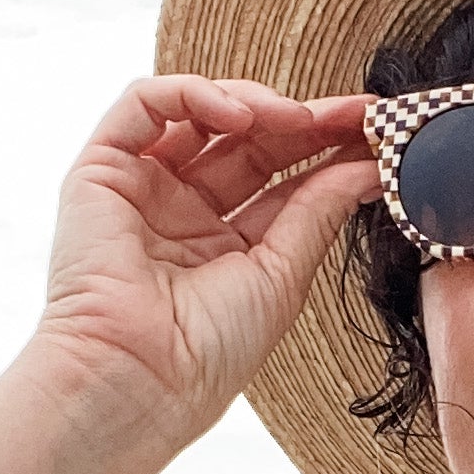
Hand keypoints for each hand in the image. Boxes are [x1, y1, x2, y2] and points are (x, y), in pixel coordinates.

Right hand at [33, 74, 377, 433]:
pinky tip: (238, 116)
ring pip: (198, 112)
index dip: (327, 149)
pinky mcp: (100, 171)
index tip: (374, 131)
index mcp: (226, 244)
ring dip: (255, 102)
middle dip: (304, 119)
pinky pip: (143, 105)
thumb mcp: (282, 274)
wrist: (138, 380)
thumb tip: (368, 166)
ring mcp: (142, 188)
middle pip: (248, 141)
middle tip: (354, 113)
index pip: (282, 177)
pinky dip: (193, 94)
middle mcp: (182, 211)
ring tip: (296, 119)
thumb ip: (319, 211)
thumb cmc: (205, 353)